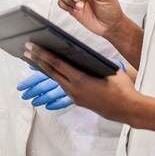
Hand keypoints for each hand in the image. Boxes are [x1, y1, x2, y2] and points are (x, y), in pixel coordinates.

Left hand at [24, 42, 140, 123]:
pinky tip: (52, 72)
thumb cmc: (121, 87)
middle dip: (37, 60)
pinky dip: (55, 77)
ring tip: (33, 60)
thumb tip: (80, 54)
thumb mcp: (108, 68)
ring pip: (55, 80)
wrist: (128, 109)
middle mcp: (73, 89)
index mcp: (79, 79)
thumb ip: (92, 62)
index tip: (31, 46)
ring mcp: (75, 96)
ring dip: (44, 69)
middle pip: (51, 71)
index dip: (42, 54)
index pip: (56, 63)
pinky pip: (63, 86)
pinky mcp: (78, 100)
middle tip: (26, 50)